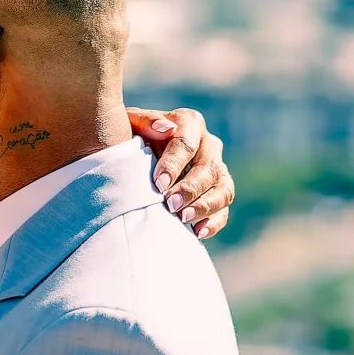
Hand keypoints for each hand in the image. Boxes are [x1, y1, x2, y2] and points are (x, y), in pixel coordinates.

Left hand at [126, 106, 233, 238]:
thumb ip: (145, 121)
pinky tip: (197, 232)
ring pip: (224, 188)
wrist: (132, 159)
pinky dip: (214, 222)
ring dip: (206, 205)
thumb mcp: (130, 124)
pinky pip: (224, 209)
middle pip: (209, 168)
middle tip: (170, 204)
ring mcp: (216, 170)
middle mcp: (208, 145)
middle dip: (190, 188)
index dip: (174, 164)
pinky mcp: (218, 192)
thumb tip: (166, 128)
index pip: (187, 143)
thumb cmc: (129, 138)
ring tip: (183, 218)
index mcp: (189, 123)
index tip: (158, 184)